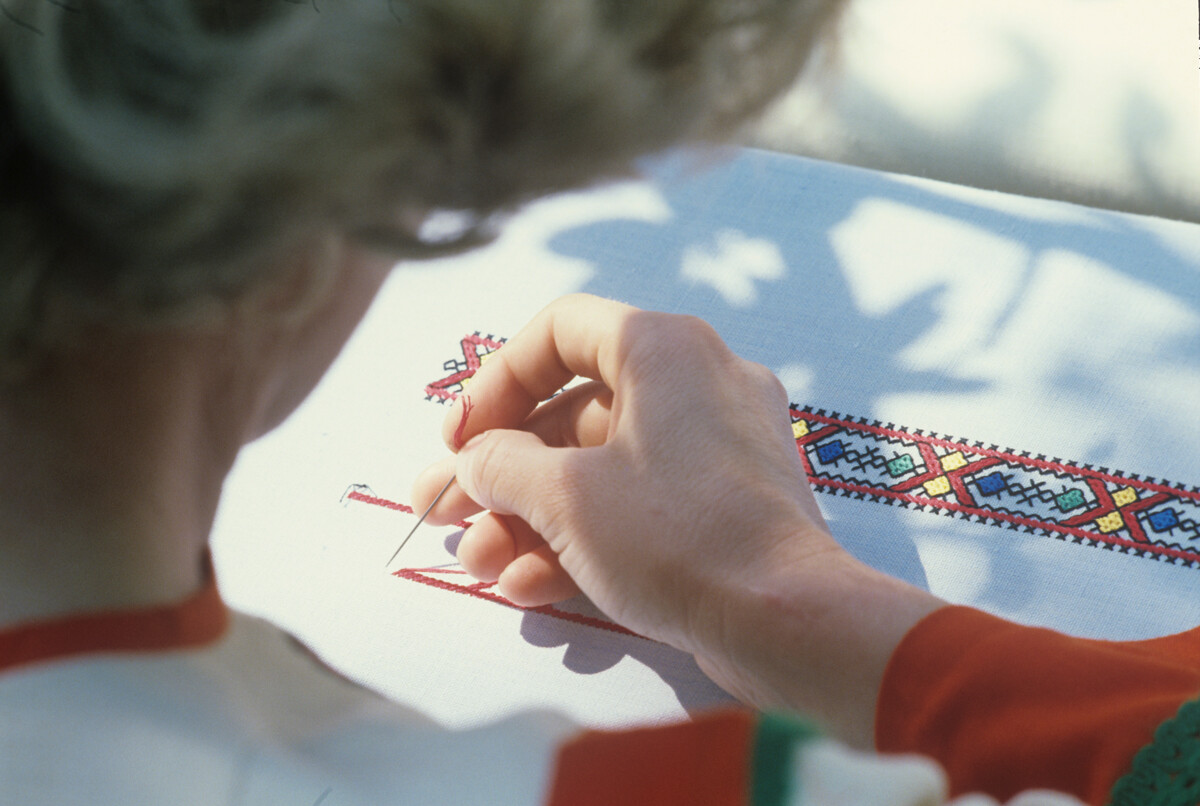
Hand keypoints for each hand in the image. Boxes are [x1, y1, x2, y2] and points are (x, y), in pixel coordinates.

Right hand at [413, 294, 943, 744]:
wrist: (789, 620)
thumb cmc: (676, 536)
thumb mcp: (566, 497)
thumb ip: (500, 466)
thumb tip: (474, 461)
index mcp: (663, 348)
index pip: (557, 332)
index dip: (494, 383)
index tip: (458, 440)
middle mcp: (696, 382)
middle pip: (571, 412)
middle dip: (500, 472)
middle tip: (445, 513)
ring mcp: (716, 446)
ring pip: (601, 468)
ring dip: (531, 516)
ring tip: (480, 566)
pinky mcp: (726, 504)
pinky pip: (640, 504)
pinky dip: (584, 537)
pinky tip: (529, 586)